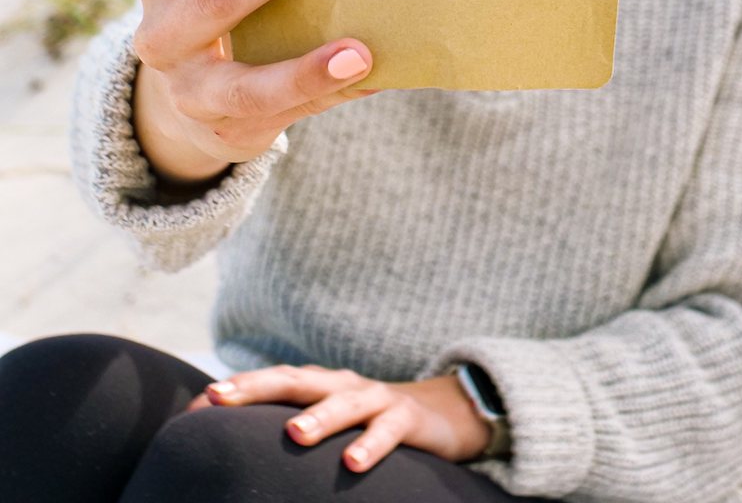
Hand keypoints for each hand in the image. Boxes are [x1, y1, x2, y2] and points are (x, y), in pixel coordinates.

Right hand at [132, 0, 375, 182]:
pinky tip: (367, 75)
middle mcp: (163, 30)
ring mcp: (188, 88)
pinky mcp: (224, 127)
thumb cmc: (230, 13)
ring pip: (245, 80)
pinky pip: (278, 114)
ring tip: (359, 51)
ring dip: (307, 63)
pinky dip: (322, 94)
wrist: (191, 101)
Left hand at [184, 364, 492, 470]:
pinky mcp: (406, 418)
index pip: (273, 381)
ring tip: (294, 434)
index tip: (198, 403)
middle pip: (297, 381)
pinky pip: (387, 431)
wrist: (441, 410)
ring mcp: (375, 398)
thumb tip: (233, 450)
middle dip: (258, 388)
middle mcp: (342, 385)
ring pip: (343, 403)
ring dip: (319, 417)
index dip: (237, 389)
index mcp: (320, 385)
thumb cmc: (368, 421)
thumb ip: (293, 424)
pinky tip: (352, 462)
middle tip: (222, 399)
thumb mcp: (331, 419)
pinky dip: (371, 445)